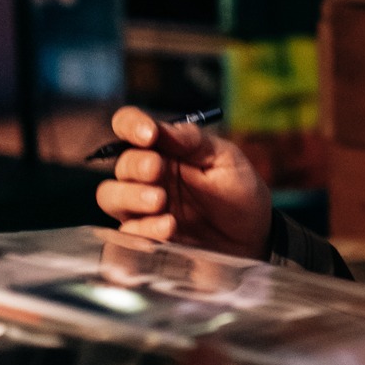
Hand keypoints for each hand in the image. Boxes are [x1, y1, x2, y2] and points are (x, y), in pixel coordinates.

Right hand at [95, 106, 271, 257]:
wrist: (254, 239)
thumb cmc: (240, 192)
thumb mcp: (226, 160)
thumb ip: (194, 141)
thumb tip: (163, 127)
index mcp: (163, 148)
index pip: (130, 126)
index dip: (131, 124)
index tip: (149, 135)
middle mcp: (147, 176)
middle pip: (121, 164)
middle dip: (136, 165)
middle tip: (157, 169)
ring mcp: (143, 208)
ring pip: (110, 196)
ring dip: (130, 196)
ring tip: (160, 201)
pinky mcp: (146, 238)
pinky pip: (127, 232)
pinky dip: (143, 228)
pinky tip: (168, 227)